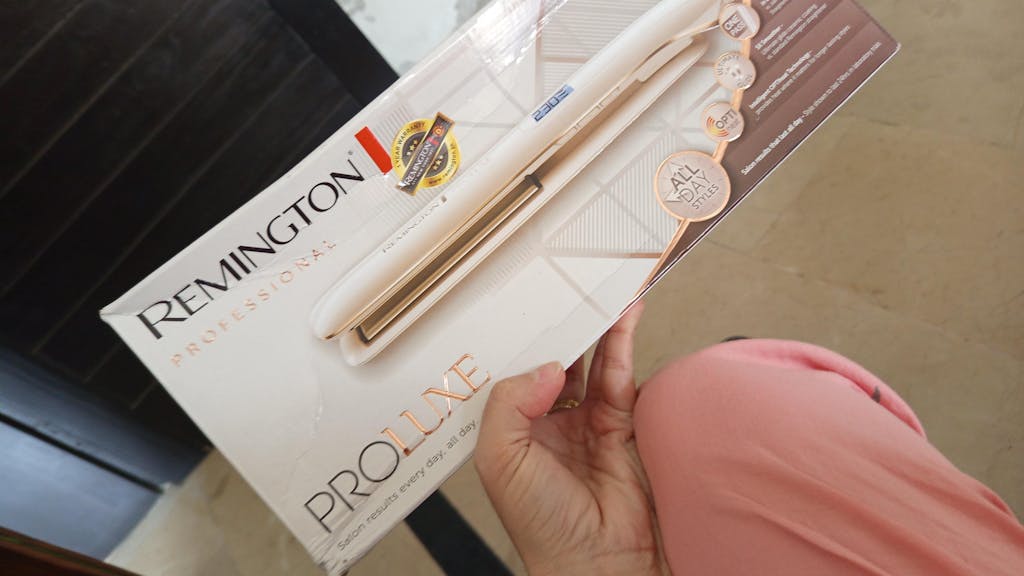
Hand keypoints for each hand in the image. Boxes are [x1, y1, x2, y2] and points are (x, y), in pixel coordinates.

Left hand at [475, 302, 662, 574]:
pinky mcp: (619, 427)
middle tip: (567, 292)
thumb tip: (548, 366)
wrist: (597, 562)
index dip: (520, 342)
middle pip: (554, 363)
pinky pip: (618, 378)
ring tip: (601, 295)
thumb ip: (510, 403)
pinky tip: (622, 321)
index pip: (513, 373)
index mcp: (510, 431)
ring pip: (589, 365)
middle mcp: (545, 424)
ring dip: (596, 330)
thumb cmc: (541, 526)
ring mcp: (583, 424)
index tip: (526, 309)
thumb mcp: (499, 459)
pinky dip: (621, 347)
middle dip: (560, 330)